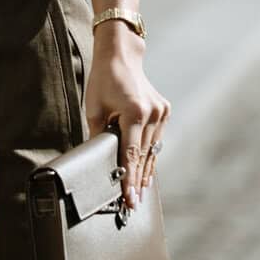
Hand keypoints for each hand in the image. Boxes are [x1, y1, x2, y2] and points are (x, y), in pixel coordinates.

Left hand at [83, 34, 170, 206]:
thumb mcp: (94, 109)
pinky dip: (150, 155)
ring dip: (146, 171)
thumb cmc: (104, 80)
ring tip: (141, 193)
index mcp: (135, 112)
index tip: (129, 198)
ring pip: (152, 150)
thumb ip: (98, 136)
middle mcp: (152, 113)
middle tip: (133, 203)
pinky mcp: (164, 110)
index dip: (130, 178)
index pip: (131, 153)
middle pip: (143, 155)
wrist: (122, 56)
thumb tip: (97, 160)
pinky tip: (147, 172)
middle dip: (137, 180)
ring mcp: (161, 112)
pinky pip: (156, 140)